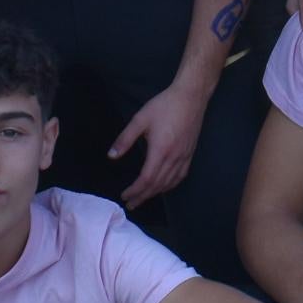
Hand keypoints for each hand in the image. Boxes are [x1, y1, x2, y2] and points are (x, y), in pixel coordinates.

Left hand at [109, 77, 210, 205]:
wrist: (191, 97)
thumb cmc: (164, 106)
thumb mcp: (140, 119)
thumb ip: (125, 139)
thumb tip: (111, 156)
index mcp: (160, 151)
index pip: (146, 179)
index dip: (135, 190)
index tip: (125, 196)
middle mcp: (173, 158)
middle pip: (157, 185)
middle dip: (142, 196)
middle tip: (130, 205)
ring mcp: (184, 157)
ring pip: (169, 183)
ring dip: (155, 194)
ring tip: (143, 199)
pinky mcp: (190, 154)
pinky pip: (179, 177)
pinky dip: (169, 186)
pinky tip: (164, 187)